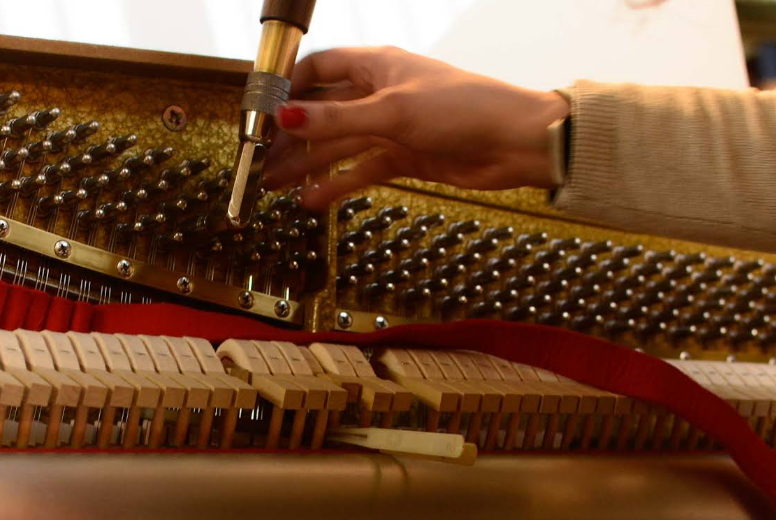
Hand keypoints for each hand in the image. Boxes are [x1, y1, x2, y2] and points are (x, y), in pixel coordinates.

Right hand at [262, 47, 569, 209]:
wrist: (513, 143)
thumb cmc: (464, 108)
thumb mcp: (391, 111)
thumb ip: (335, 119)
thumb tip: (286, 117)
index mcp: (376, 65)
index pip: (319, 68)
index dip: (288, 88)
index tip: (262, 112)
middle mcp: (379, 93)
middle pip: (323, 113)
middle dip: (292, 136)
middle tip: (262, 160)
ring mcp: (390, 127)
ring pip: (338, 145)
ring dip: (307, 164)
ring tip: (276, 184)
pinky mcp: (403, 157)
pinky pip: (360, 170)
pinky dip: (337, 184)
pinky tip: (312, 199)